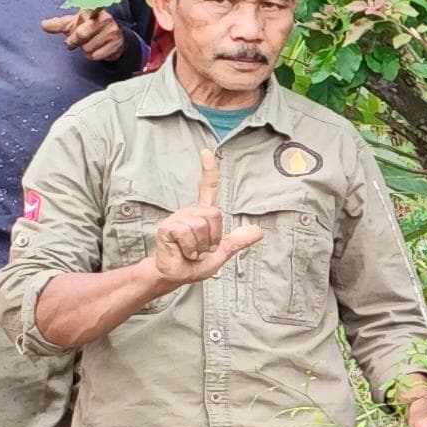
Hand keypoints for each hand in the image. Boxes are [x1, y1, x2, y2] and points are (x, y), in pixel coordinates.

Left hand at [40, 7, 127, 61]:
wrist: (113, 39)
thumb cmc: (90, 28)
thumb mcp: (74, 23)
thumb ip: (59, 24)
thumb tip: (43, 25)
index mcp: (94, 10)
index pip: (91, 7)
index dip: (91, 7)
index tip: (93, 5)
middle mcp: (105, 19)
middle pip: (81, 34)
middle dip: (73, 41)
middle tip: (71, 43)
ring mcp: (112, 32)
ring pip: (87, 47)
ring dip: (84, 49)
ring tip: (89, 44)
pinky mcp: (115, 45)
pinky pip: (95, 55)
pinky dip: (92, 56)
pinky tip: (96, 49)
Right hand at [150, 149, 263, 285]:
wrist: (176, 275)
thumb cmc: (194, 263)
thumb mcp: (222, 252)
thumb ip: (238, 241)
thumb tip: (259, 231)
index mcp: (202, 214)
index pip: (207, 187)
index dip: (208, 170)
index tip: (206, 152)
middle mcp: (189, 212)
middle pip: (214, 215)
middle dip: (213, 238)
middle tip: (202, 249)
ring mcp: (177, 218)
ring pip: (201, 226)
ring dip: (201, 246)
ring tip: (192, 251)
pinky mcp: (168, 227)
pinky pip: (188, 234)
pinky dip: (190, 249)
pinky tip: (183, 251)